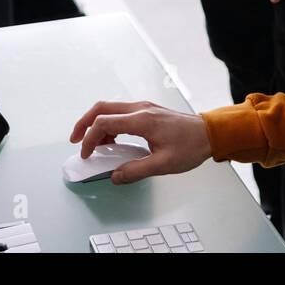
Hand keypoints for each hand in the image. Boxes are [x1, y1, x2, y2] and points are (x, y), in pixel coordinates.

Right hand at [69, 101, 212, 183]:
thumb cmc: (191, 146)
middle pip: (102, 108)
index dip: (89, 138)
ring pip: (110, 109)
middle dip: (84, 123)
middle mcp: (140, 109)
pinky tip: (113, 141)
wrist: (209, 133)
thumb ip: (136, 171)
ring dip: (97, 124)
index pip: (104, 123)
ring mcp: (143, 107)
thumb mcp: (163, 165)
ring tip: (95, 146)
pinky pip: (121, 113)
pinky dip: (110, 124)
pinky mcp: (147, 111)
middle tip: (75, 140)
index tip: (86, 155)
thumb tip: (115, 176)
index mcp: (142, 120)